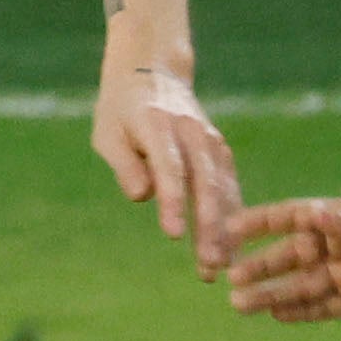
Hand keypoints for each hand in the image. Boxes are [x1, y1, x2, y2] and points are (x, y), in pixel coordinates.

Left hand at [94, 64, 241, 277]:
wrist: (152, 73)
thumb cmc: (122, 111)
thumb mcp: (107, 132)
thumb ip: (124, 163)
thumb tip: (141, 196)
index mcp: (157, 124)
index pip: (168, 167)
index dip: (171, 201)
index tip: (173, 234)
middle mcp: (191, 131)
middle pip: (203, 182)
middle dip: (208, 225)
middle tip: (209, 265)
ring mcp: (210, 140)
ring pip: (222, 188)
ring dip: (225, 228)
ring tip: (221, 267)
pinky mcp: (219, 152)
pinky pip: (230, 187)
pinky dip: (233, 218)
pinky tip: (232, 250)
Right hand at [223, 194, 340, 322]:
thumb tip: (314, 214)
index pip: (293, 218)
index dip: (261, 223)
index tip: (231, 230)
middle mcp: (338, 246)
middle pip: (290, 256)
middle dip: (262, 267)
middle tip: (232, 281)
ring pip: (300, 285)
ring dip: (272, 294)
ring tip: (241, 305)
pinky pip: (321, 308)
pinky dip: (299, 313)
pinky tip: (275, 316)